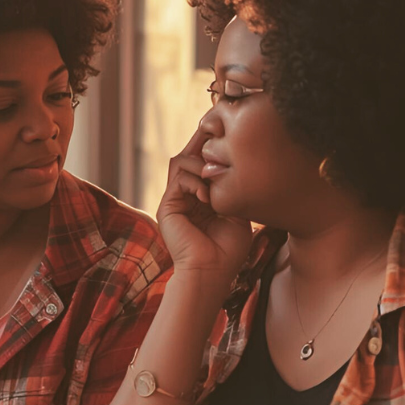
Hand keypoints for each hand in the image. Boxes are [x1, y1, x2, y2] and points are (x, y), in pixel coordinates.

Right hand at [157, 127, 253, 282]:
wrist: (211, 273)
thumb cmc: (228, 251)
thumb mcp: (237, 213)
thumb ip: (232, 188)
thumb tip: (232, 162)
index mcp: (201, 198)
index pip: (202, 162)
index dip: (212, 147)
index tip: (229, 134)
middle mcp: (186, 196)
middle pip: (188, 155)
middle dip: (203, 141)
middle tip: (217, 131)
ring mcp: (175, 201)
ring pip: (181, 161)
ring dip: (201, 164)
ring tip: (216, 179)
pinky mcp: (167, 207)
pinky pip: (179, 178)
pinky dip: (195, 181)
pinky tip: (208, 197)